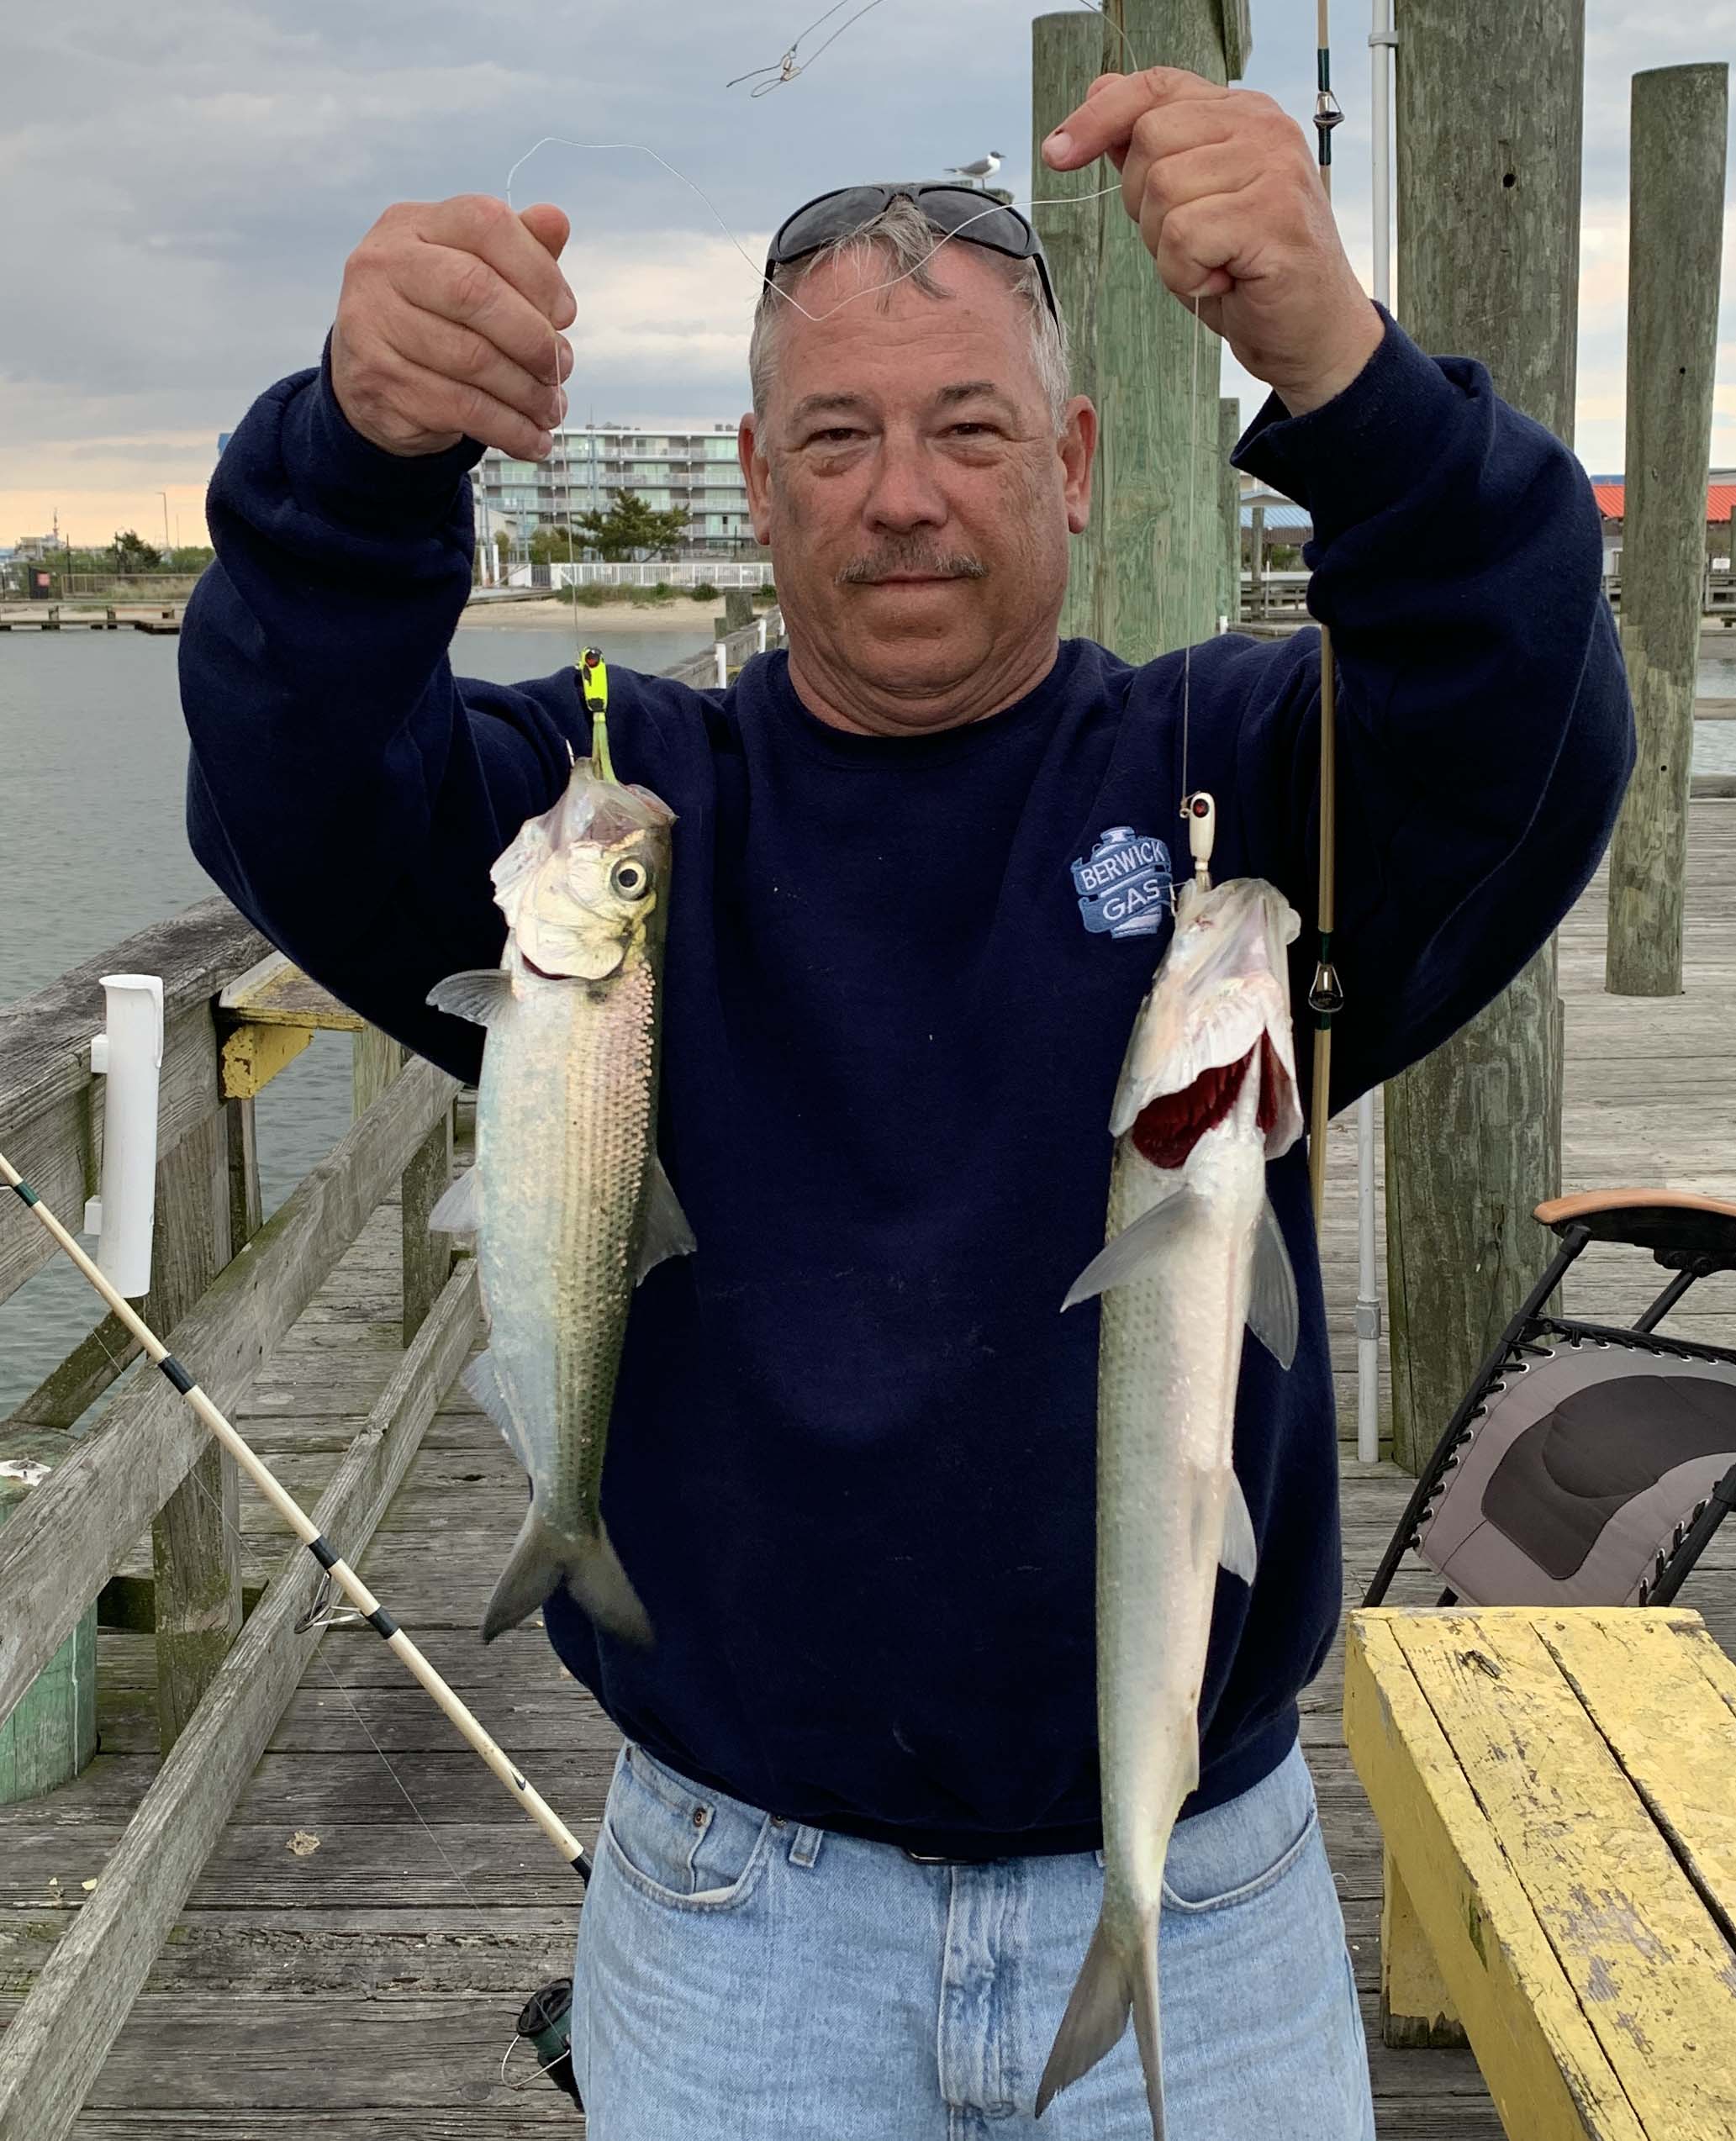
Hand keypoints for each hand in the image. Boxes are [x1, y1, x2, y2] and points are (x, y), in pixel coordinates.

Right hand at [330, 196, 576, 458]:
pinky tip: (534, 439)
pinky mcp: (379, 380)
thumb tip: (555, 220)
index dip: (538, 270)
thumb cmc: (437, 316)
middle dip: (534, 337)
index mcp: (412, 225)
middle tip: (561, 368)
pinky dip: (509, 429)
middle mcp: (383, 264)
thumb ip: (516, 248)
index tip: (565, 314)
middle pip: (475, 291)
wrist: (370, 377)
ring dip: (527, 392)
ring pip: (472, 359)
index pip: (484, 223)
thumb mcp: (473, 271)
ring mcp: (373, 322)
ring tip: (552, 408)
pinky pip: (461, 408)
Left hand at [1043, 69, 1381, 414]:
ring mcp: (1273, 165)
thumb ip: (1151, 152)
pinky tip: (1222, 280)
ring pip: (1163, 189)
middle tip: (1189, 242)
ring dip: (1167, 247)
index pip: (1155, 88)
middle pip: (1150, 140)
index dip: (1099, 115)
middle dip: (1145, 206)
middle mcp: (1262, 127)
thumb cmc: (1249, 273)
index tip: (1058, 152)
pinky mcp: (1273, 213)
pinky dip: (1186, 275)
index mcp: (1241, 114)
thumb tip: (1099, 93)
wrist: (1310, 333)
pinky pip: (1183, 237)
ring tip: (1211, 263)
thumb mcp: (1188, 205)